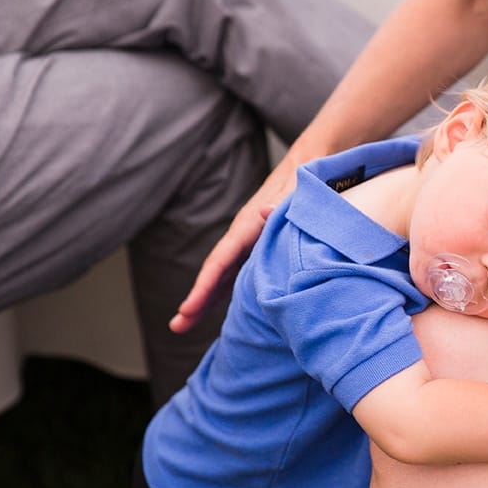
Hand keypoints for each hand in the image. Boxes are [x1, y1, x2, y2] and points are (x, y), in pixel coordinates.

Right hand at [170, 156, 298, 333]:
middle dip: (196, 299)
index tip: (190, 308)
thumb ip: (284, 202)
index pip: (221, 260)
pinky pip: (236, 270)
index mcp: (250, 224)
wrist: (310, 161)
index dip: (205, 286)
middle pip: (214, 271)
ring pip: (222, 274)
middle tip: (177, 326)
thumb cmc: (305, 177)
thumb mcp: (297, 188)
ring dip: (205, 298)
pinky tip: (213, 306)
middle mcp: (244, 234)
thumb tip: (266, 212)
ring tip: (184, 324)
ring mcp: (249, 241)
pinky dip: (222, 288)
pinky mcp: (257, 244)